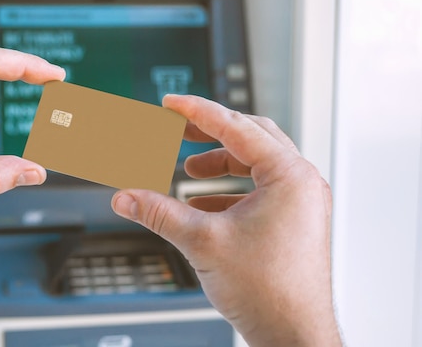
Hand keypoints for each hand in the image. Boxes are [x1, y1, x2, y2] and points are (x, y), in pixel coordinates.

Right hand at [111, 95, 341, 345]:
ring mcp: (300, 202)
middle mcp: (301, 183)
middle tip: (179, 127)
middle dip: (211, 132)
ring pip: (256, 162)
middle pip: (251, 136)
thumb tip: (126, 196)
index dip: (197, 112)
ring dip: (220, 161)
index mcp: (289, 175)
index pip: (236, 127)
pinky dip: (228, 188)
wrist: (293, 335)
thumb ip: (158, 212)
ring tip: (188, 169)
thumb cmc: (269, 292)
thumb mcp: (202, 241)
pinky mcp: (293, 219)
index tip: (172, 103)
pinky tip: (202, 202)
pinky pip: (259, 188)